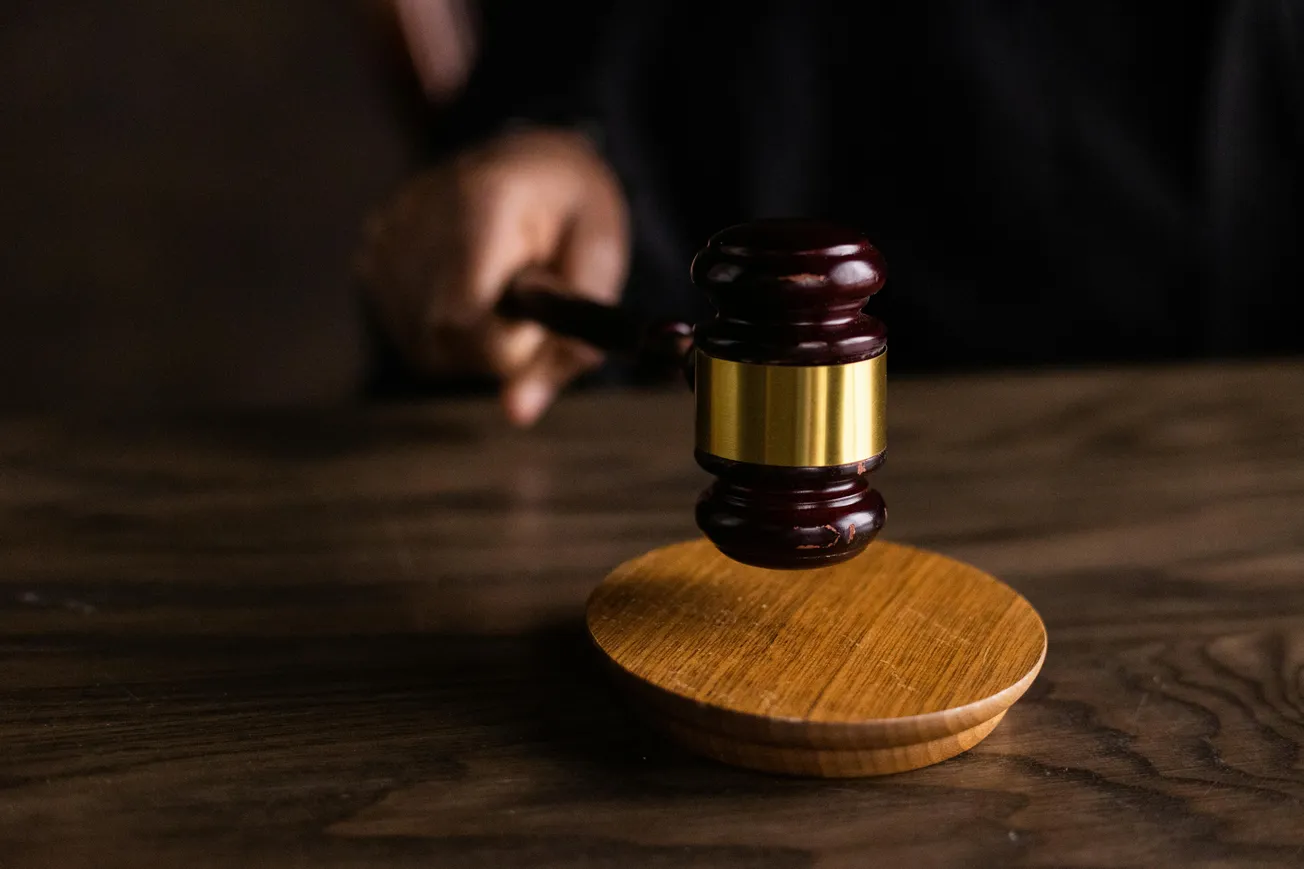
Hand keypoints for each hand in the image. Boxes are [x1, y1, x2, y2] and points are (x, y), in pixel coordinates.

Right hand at [356, 127, 628, 425]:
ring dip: (471, 343)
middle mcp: (418, 213)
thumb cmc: (574, 212)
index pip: (464, 316)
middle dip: (495, 346)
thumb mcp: (600, 265)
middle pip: (441, 338)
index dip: (507, 344)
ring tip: (500, 291)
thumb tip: (517, 413)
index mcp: (483, 200)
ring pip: (423, 347)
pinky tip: (469, 291)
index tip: (538, 318)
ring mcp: (386, 234)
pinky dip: (445, 331)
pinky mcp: (370, 252)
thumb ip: (568, 342)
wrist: (531, 159)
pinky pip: (407, 333)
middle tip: (527, 305)